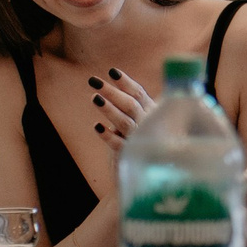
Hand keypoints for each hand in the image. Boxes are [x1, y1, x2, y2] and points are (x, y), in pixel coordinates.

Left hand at [85, 68, 154, 186]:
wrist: (150, 175)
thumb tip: (114, 85)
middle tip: (94, 81)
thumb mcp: (143, 121)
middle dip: (112, 91)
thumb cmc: (144, 142)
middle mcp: (148, 124)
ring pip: (124, 122)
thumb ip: (135, 106)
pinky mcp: (129, 155)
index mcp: (152, 113)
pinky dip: (109, 136)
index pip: (139, 93)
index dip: (125, 82)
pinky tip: (97, 127)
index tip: (112, 71)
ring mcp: (139, 139)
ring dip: (109, 109)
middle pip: (130, 104)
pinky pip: (119, 145)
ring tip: (94, 98)